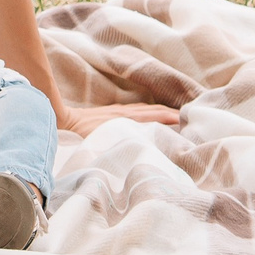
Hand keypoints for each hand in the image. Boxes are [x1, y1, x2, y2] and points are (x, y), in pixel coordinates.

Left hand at [60, 103, 183, 136]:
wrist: (68, 119)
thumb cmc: (84, 133)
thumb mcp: (103, 139)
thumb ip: (118, 140)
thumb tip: (135, 146)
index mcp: (126, 118)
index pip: (154, 116)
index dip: (169, 117)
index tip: (184, 120)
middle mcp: (126, 112)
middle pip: (154, 110)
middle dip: (171, 113)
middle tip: (187, 118)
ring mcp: (120, 110)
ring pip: (147, 108)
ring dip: (162, 111)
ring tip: (175, 116)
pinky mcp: (114, 111)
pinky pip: (138, 109)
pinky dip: (150, 110)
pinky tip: (152, 113)